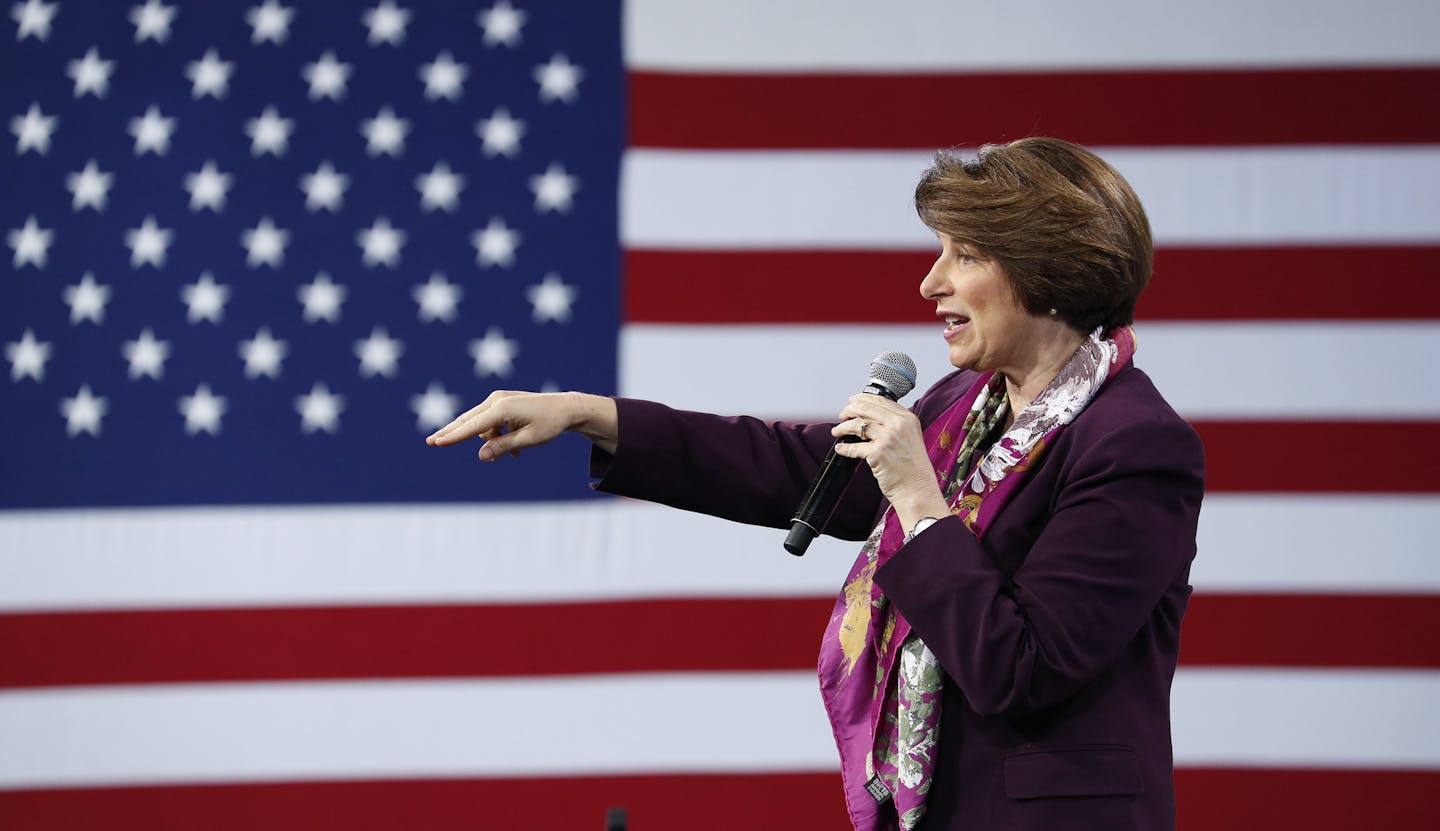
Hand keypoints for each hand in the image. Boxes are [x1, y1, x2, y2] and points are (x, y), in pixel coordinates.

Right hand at [426, 391, 617, 460]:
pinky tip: (515, 450)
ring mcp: (498, 400)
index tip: (435, 443)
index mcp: (502, 408)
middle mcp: (496, 401)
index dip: (453, 437)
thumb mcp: (527, 440)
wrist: (565, 408)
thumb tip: (481, 456)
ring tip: (514, 455)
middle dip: (452, 433)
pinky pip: (491, 423)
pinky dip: (497, 436)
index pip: (472, 426)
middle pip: (467, 421)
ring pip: (481, 426)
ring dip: (491, 442)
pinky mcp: (502, 403)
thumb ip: (502, 447)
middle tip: (430, 443)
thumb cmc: (549, 424)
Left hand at [831, 394, 949, 528]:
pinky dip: (845, 448)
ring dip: (843, 428)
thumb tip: (870, 416)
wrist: (918, 488)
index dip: (862, 399)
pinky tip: (840, 449)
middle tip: (841, 415)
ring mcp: (888, 438)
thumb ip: (895, 424)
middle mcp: (899, 424)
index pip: (880, 400)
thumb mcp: (910, 437)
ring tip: (837, 431)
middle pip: (866, 409)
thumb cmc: (913, 467)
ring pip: (858, 425)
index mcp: (908, 418)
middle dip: (849, 410)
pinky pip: (854, 447)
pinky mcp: (878, 453)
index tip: (852, 401)